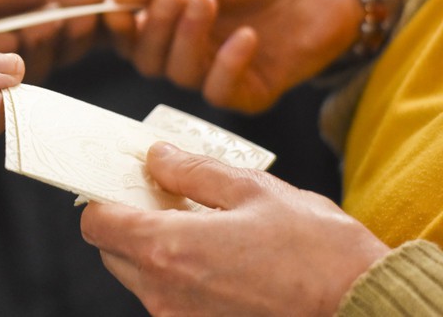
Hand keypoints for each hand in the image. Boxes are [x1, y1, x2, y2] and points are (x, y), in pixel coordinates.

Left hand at [0, 0, 107, 81]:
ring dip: (31, 51)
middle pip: (69, 50)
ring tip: (14, 31)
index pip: (93, 22)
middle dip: (63, 37)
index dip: (102, 25)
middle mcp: (38, 36)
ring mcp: (8, 61)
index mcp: (54, 5)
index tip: (96, 16)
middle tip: (47, 23)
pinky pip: (2, 85)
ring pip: (39, 69)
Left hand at [81, 143, 388, 316]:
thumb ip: (191, 171)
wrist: (362, 307)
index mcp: (170, 249)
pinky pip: (168, 298)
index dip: (102, 197)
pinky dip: (176, 273)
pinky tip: (214, 255)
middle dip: (127, 220)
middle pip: (112, 250)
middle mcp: (165, 293)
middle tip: (163, 197)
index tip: (120, 181)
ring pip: (138, 276)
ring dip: (152, 247)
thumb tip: (156, 157)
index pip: (97, 222)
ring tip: (197, 224)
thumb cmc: (315, 249)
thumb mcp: (251, 189)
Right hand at [106, 0, 362, 111]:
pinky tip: (245, 35)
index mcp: (175, 22)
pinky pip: (221, 92)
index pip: (133, 38)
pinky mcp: (252, 91)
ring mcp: (220, 72)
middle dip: (155, 29)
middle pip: (150, 62)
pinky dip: (227, 64)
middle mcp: (192, 50)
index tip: (113, 10)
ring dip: (188, 38)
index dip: (119, 30)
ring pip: (181, 76)